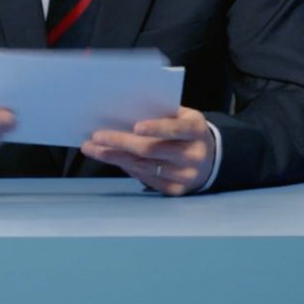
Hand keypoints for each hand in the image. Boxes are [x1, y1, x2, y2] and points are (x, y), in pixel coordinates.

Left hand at [81, 107, 214, 196]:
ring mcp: (184, 176)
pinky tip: (110, 158)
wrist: (211, 160)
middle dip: (121, 143)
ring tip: (93, 148)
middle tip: (97, 137)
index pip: (177, 129)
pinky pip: (145, 179)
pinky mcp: (175, 190)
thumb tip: (126, 113)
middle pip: (152, 150)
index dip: (157, 128)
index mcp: (197, 131)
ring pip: (144, 167)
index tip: (135, 127)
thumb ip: (163, 113)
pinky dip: (126, 167)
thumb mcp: (184, 117)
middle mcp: (193, 155)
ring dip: (115, 157)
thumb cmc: (188, 131)